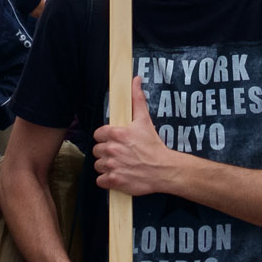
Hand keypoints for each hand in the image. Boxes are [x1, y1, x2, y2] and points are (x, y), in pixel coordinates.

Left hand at [93, 78, 176, 196]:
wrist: (164, 170)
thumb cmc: (154, 145)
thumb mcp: (145, 120)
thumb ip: (137, 100)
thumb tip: (135, 80)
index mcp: (116, 134)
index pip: (98, 134)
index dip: (105, 137)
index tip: (114, 140)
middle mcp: (112, 150)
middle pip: (97, 150)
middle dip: (106, 151)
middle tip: (119, 153)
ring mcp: (112, 166)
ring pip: (98, 165)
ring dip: (106, 165)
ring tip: (119, 164)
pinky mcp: (113, 181)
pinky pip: (100, 180)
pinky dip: (107, 180)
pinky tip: (118, 175)